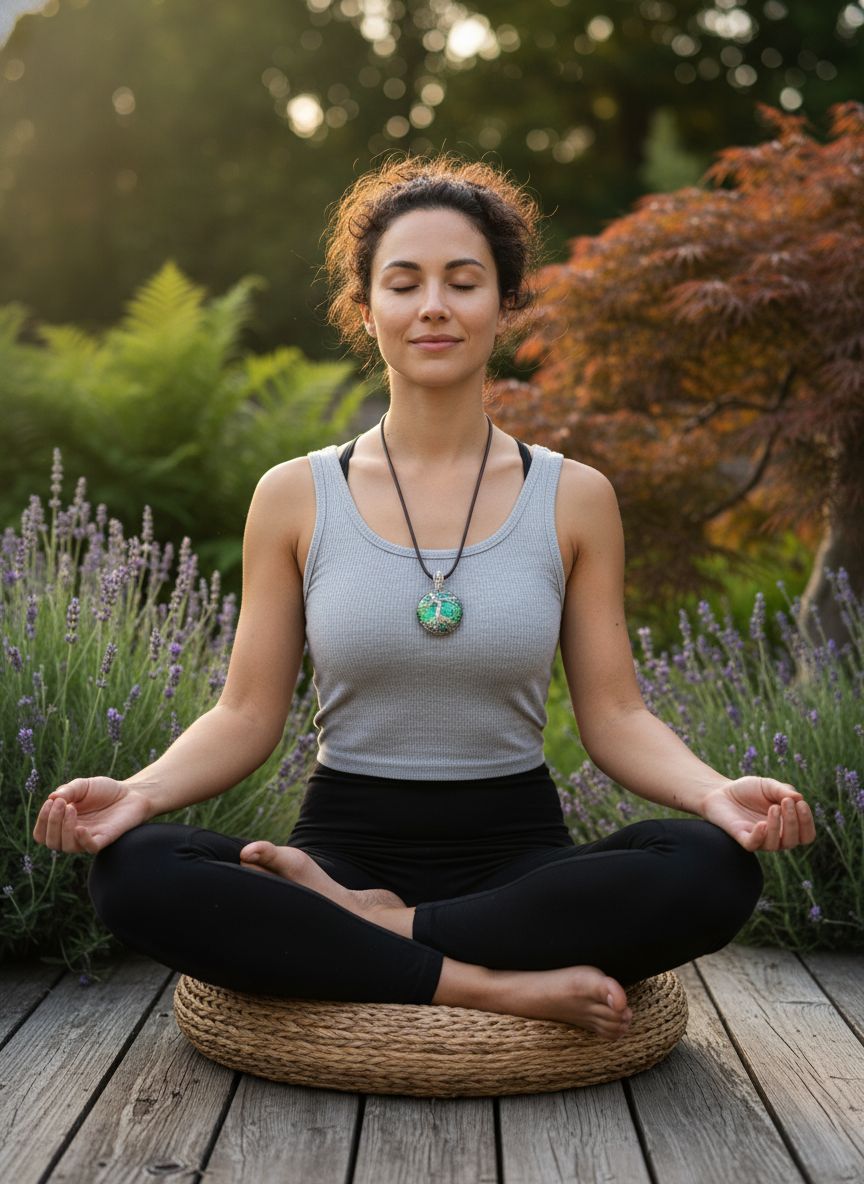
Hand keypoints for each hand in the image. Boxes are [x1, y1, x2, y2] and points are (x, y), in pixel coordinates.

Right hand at [32, 777, 151, 854]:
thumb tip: (51, 798)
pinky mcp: (104, 839)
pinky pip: (89, 848)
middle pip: (50, 842)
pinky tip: (80, 827)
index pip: (42, 833)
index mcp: (63, 823)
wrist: (132, 792)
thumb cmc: (105, 790)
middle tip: (62, 804)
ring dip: (63, 828)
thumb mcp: (82, 785)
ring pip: (66, 847)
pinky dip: (82, 840)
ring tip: (71, 808)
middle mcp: (73, 834)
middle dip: (52, 822)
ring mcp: (88, 838)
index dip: (42, 820)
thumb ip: (67, 791)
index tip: (51, 802)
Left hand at [700, 776, 816, 851]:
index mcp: (786, 825)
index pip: (806, 834)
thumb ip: (783, 791)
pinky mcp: (741, 838)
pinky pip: (753, 844)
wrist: (720, 790)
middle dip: (794, 822)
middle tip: (786, 802)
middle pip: (794, 841)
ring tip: (773, 807)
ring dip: (777, 826)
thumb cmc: (747, 790)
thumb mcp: (768, 785)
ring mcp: (758, 838)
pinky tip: (761, 824)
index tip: (801, 803)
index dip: (807, 822)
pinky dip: (760, 836)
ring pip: (775, 844)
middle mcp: (775, 836)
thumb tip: (800, 798)